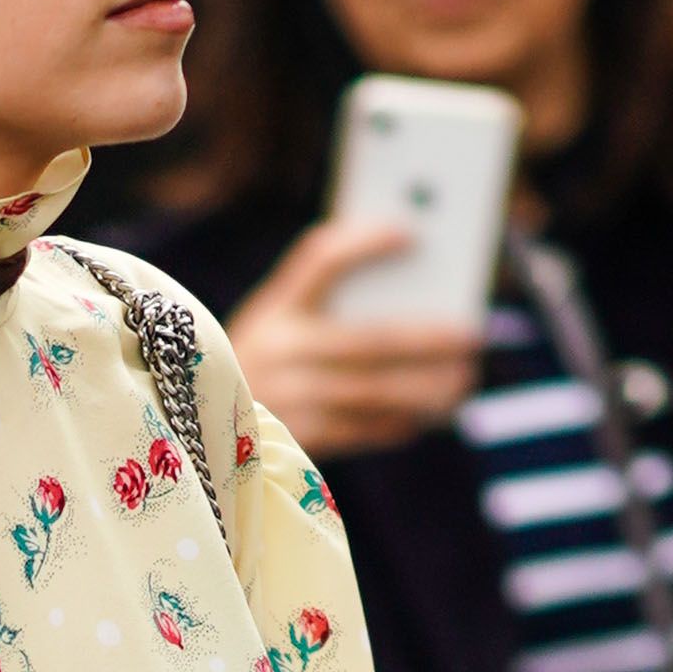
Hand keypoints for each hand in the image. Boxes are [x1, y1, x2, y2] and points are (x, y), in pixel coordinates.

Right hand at [228, 213, 487, 457]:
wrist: (200, 427)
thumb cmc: (265, 361)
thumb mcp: (280, 319)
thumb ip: (330, 298)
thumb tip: (413, 284)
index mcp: (274, 308)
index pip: (319, 261)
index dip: (363, 245)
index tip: (410, 232)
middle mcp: (275, 351)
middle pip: (367, 342)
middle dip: (426, 340)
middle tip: (471, 334)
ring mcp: (285, 398)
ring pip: (372, 392)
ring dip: (425, 387)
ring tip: (463, 379)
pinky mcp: (294, 440)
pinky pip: (361, 430)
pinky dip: (400, 421)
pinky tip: (429, 413)